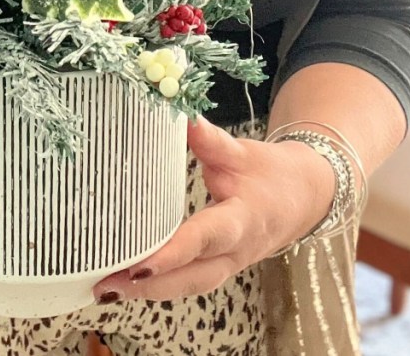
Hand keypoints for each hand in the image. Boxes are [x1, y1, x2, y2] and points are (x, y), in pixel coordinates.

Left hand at [93, 116, 334, 303]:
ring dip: (148, 291)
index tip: (138, 263)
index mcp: (243, 221)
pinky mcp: (219, 267)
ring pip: (188, 287)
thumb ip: (211, 141)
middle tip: (106, 284)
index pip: (204, 239)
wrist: (304, 198)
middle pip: (191, 277)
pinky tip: (127, 282)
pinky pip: (187, 283)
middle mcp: (235, 252)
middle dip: (148, 285)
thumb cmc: (271, 174)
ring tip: (106, 288)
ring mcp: (228, 265)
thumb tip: (182, 116)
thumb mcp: (244, 153)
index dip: (171, 253)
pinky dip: (158, 286)